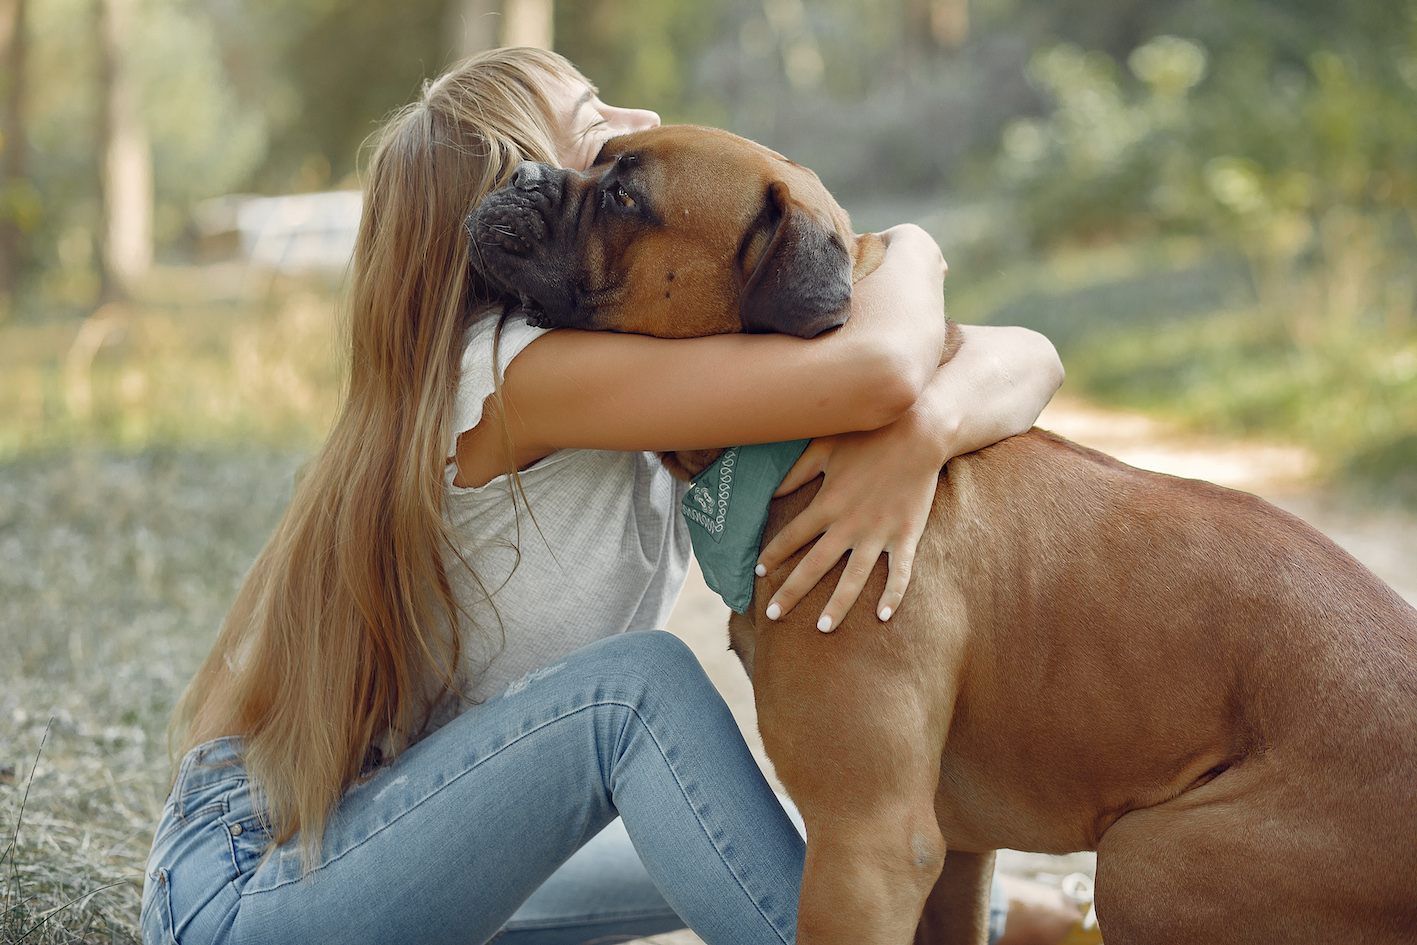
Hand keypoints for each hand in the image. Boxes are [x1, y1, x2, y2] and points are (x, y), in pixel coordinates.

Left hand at [755, 411, 946, 632]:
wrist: (919, 431)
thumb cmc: (868, 435)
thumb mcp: (824, 446)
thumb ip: (796, 471)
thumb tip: (771, 492)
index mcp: (827, 503)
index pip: (791, 537)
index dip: (772, 556)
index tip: (757, 574)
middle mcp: (849, 524)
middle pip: (814, 566)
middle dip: (792, 593)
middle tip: (774, 617)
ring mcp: (879, 533)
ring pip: (854, 578)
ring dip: (838, 605)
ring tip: (823, 629)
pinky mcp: (907, 535)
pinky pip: (900, 573)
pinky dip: (893, 596)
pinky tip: (884, 617)